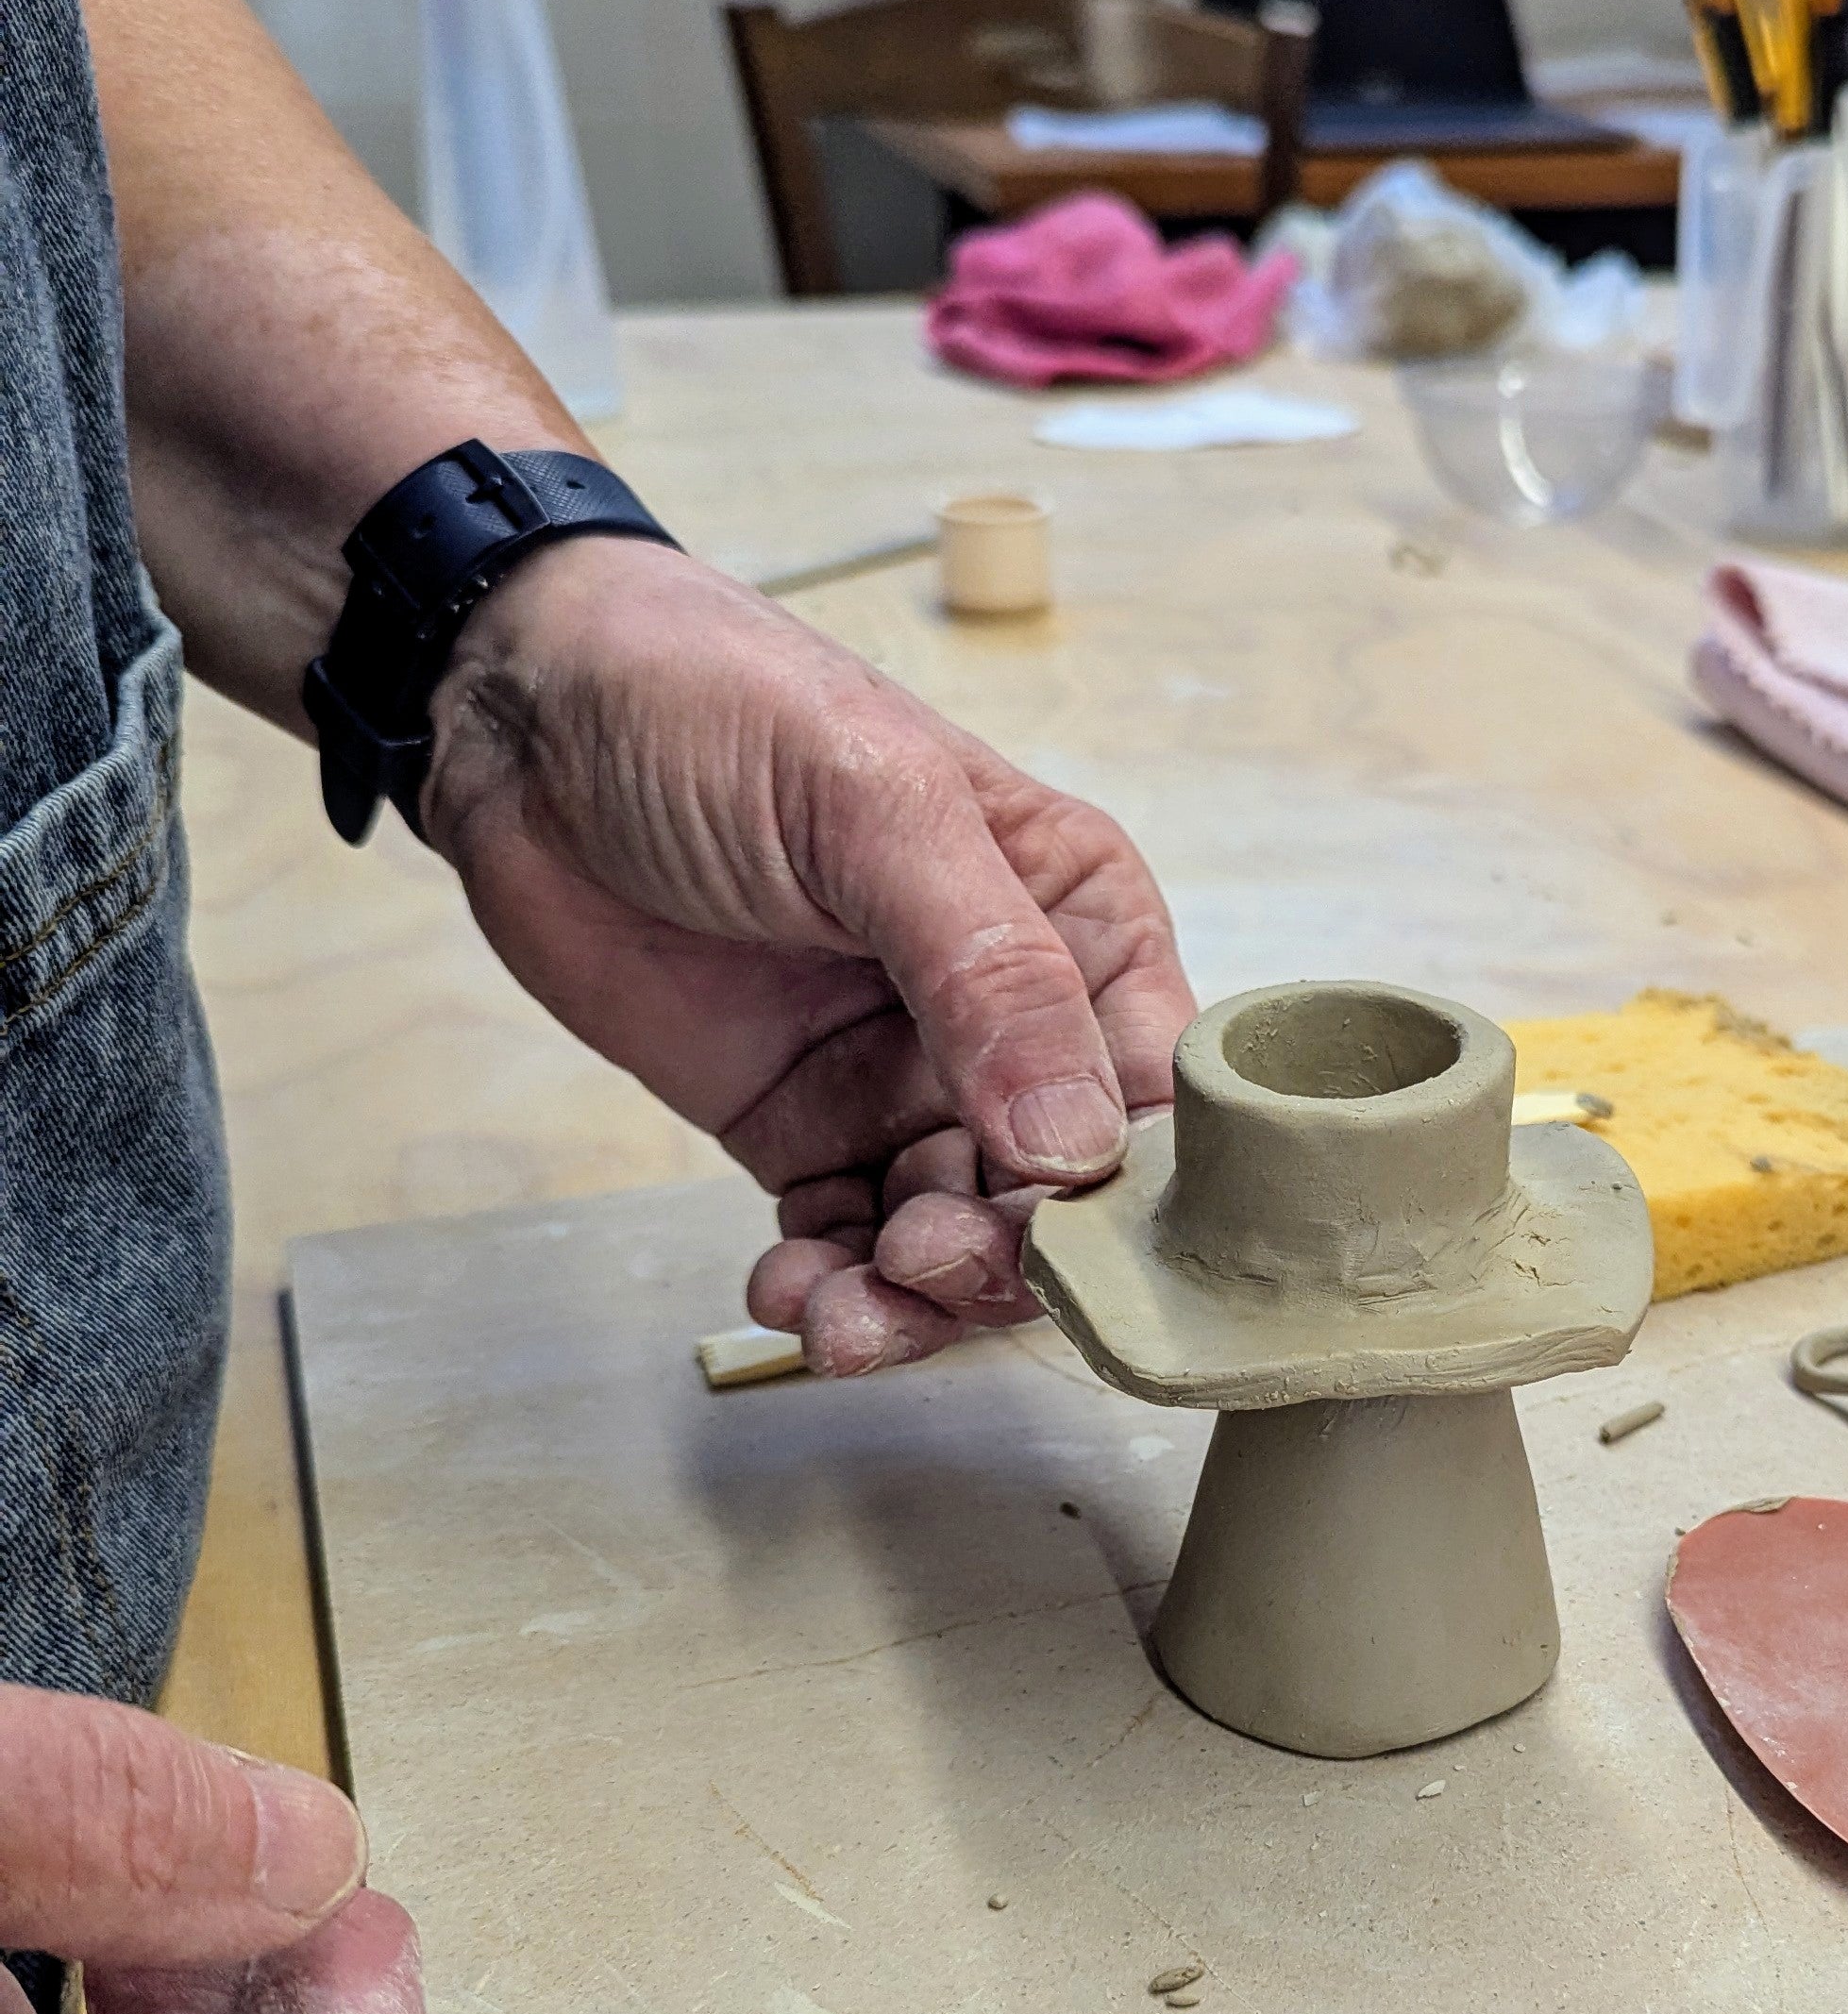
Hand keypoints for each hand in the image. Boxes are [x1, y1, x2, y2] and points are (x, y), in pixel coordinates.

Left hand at [422, 542, 1195, 1373]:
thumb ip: (990, 973)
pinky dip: (830, 1287)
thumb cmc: (717, 703)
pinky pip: (847, 1241)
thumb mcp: (876, 809)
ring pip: (959, 1237)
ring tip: (845, 1310)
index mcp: (1079, 917)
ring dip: (916, 1297)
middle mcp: (1012, 1014)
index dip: (1138, 1184)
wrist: (524, 712)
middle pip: (1063, 1191)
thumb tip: (1078, 1146)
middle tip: (929, 1256)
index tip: (1082, 1244)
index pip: (1158, 1082)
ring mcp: (905, 1078)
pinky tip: (788, 1291)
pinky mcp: (803, 1126)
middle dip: (1011, 1252)